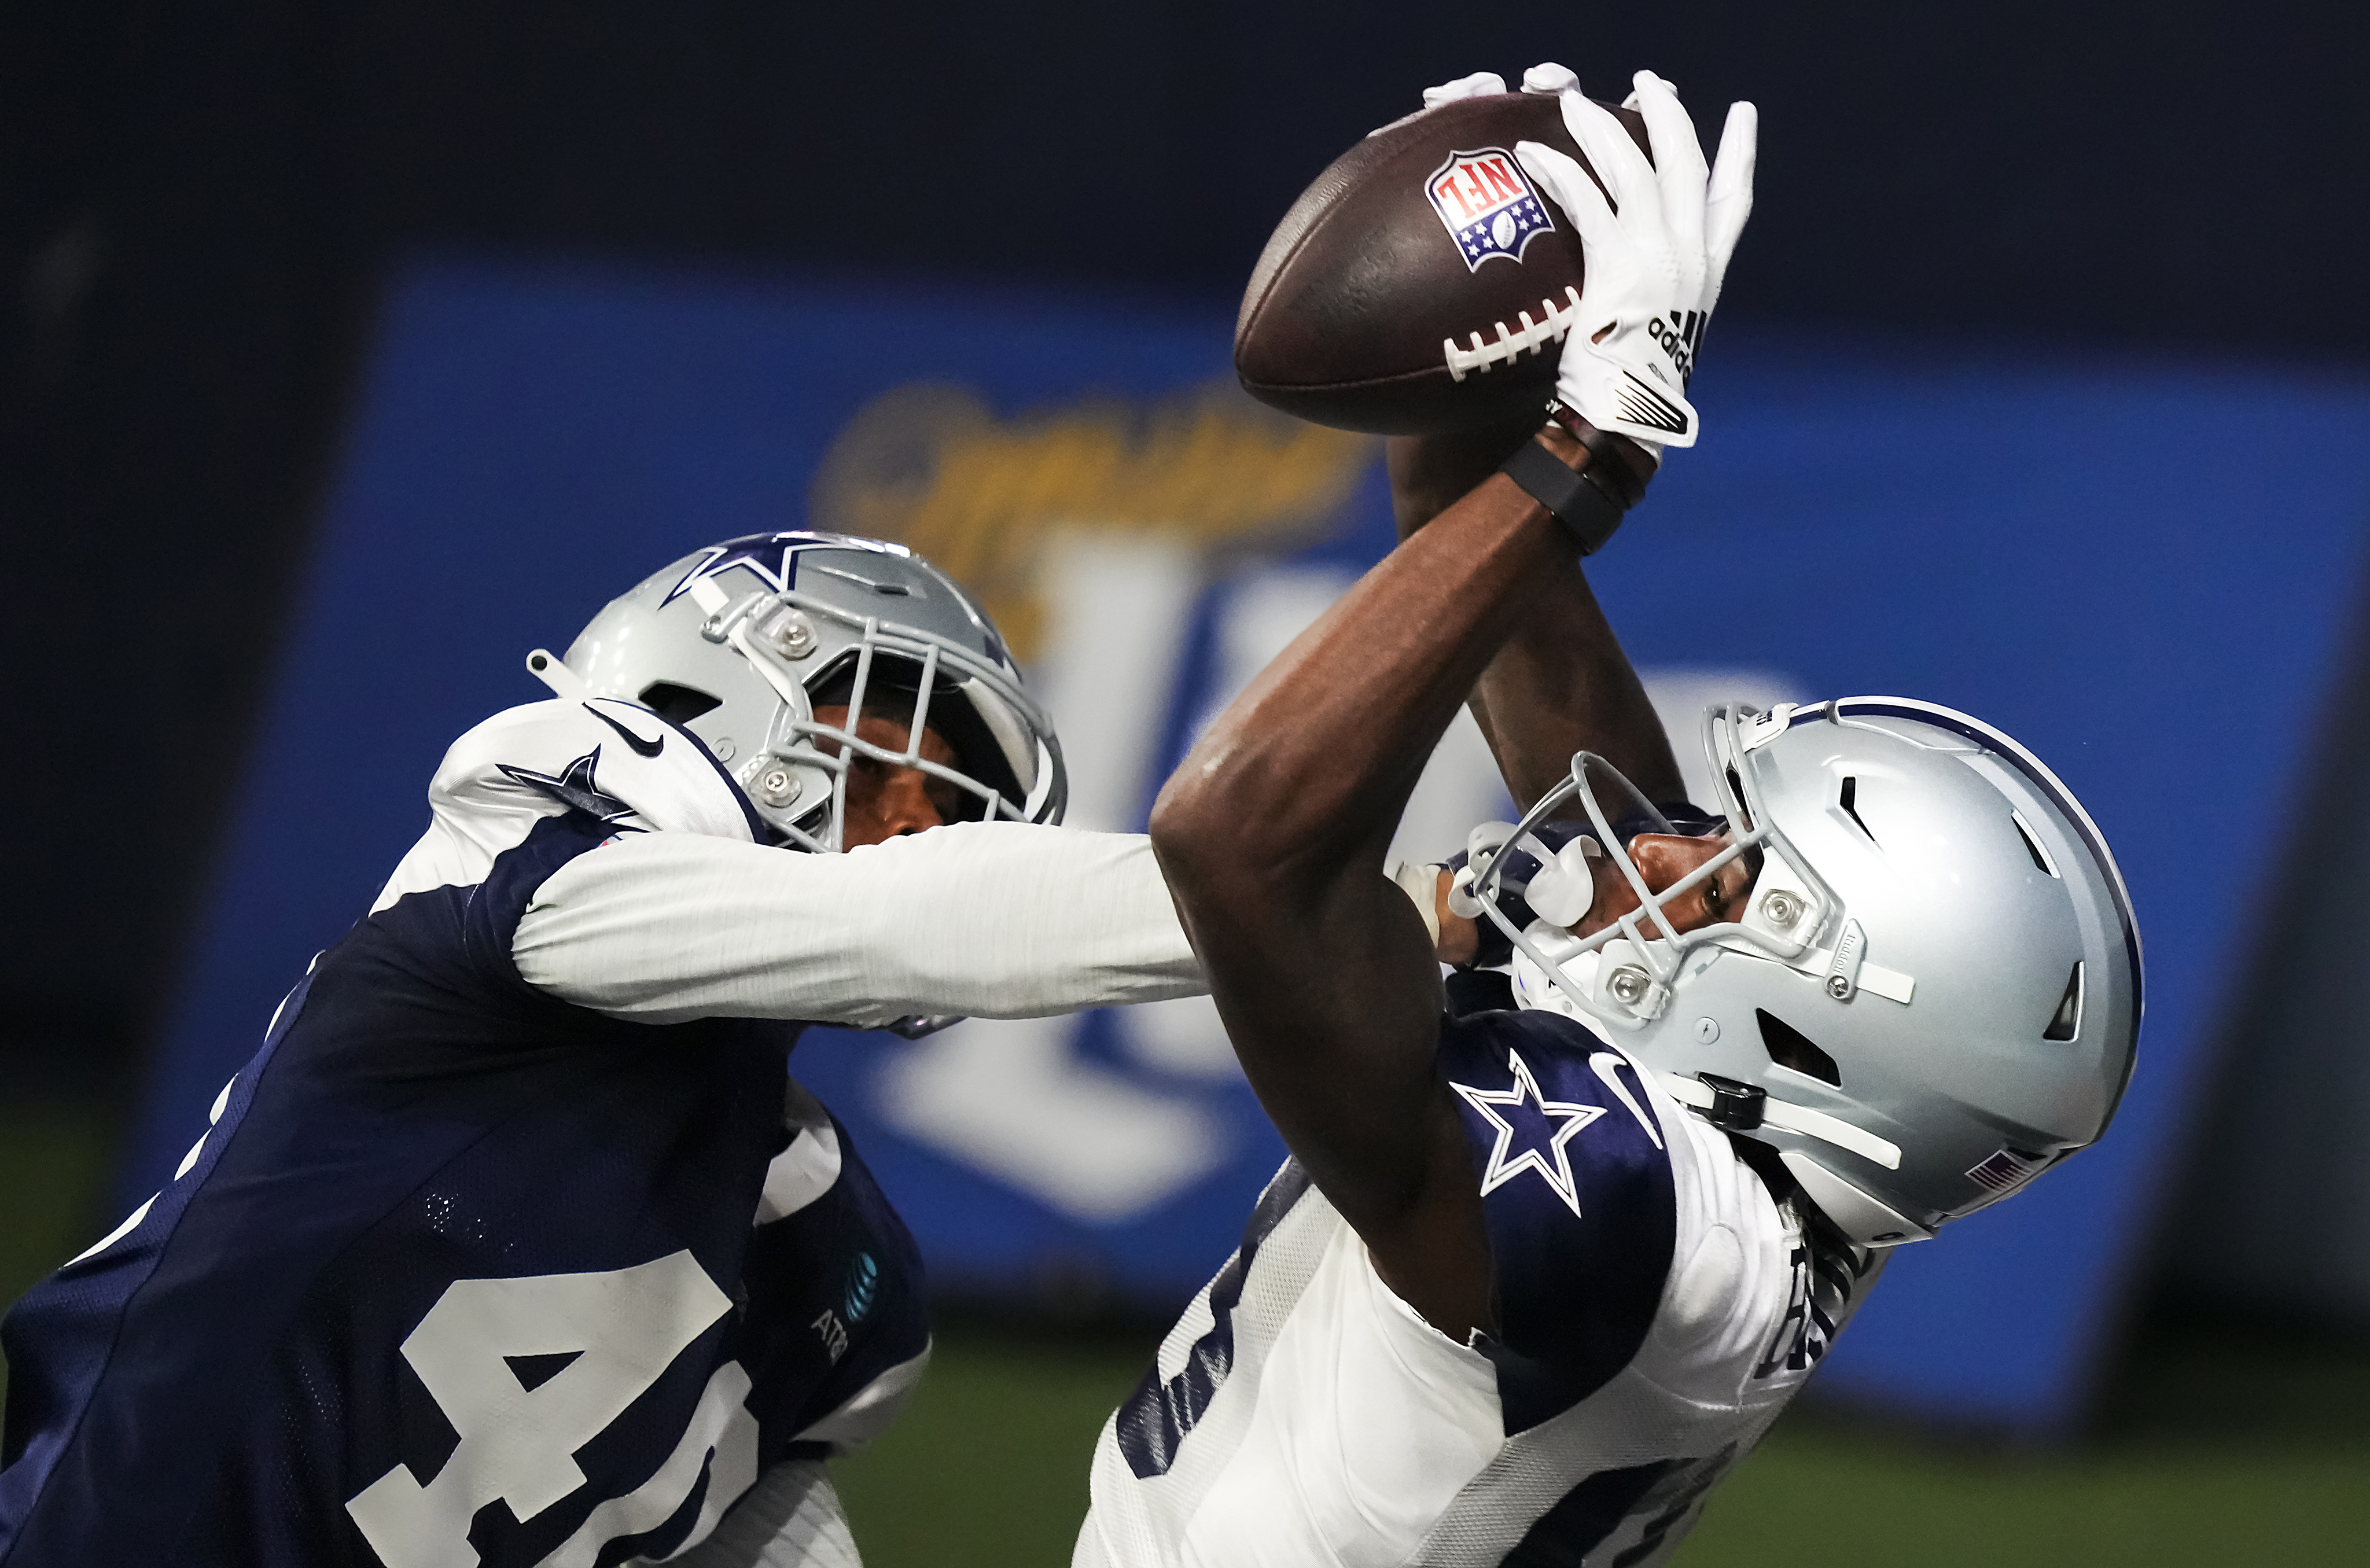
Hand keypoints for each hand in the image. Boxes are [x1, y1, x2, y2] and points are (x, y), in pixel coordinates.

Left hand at [1513, 69, 1756, 452]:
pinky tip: (1533, 155)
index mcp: (1709, 273)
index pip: (1735, 201)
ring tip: (1571, 101)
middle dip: (1667, 116)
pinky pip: (1588, 201)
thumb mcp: (1655, 331)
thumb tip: (1626, 276)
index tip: (1743, 115)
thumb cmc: (1629, 391)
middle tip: (1648, 83)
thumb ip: (1651, 291)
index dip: (1740, 154)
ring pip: (1635, 169)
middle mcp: (1693, 256)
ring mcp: (1660, 256)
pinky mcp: (1619, 263)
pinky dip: (1559, 174)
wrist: (1623, 422)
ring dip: (1601, 129)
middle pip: (1687, 164)